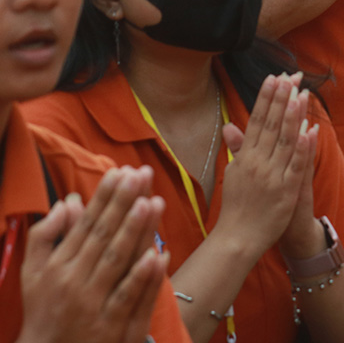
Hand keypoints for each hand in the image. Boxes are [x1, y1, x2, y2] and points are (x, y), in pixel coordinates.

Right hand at [18, 166, 169, 342]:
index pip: (86, 224)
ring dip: (136, 231)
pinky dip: (143, 277)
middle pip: (104, 235)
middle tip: (141, 174)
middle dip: (123, 202)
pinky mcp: (112, 325)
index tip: (121, 171)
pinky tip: (158, 255)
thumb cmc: (44, 308)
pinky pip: (129, 297)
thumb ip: (45, 235)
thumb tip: (67, 201)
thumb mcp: (33, 272)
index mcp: (59, 264)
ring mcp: (94, 302)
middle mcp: (75, 280)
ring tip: (152, 201)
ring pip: (118, 261)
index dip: (104, 197)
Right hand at [211, 74, 313, 257]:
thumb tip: (229, 126)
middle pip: (271, 125)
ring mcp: (272, 175)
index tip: (273, 77)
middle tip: (289, 75)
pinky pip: (296, 165)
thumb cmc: (236, 206)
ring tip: (300, 92)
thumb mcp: (232, 173)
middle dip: (281, 98)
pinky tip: (311, 130)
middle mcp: (257, 162)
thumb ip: (236, 148)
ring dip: (293, 116)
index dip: (266, 98)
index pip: (256, 120)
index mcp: (245, 157)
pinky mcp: (286, 190)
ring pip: (284, 140)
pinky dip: (304, 147)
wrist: (238, 238)